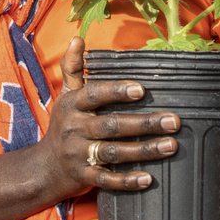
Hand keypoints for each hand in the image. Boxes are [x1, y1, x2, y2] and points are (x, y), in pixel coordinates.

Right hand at [38, 37, 180, 203]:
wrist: (45, 167)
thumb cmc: (64, 125)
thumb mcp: (66, 96)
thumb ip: (74, 68)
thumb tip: (77, 38)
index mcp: (72, 106)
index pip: (95, 95)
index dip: (117, 91)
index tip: (142, 89)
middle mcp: (75, 129)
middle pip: (112, 125)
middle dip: (144, 123)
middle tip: (174, 120)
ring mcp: (79, 154)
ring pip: (114, 152)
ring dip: (144, 150)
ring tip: (171, 145)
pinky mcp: (85, 177)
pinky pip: (108, 180)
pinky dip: (127, 181)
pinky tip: (149, 178)